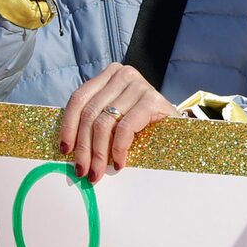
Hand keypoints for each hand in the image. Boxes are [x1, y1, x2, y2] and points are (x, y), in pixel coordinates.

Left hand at [58, 64, 176, 180]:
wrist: (182, 127)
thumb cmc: (145, 124)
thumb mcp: (115, 116)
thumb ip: (94, 121)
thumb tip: (67, 148)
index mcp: (109, 75)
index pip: (79, 99)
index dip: (68, 126)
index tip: (65, 150)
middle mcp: (123, 74)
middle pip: (90, 113)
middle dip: (83, 147)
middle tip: (82, 170)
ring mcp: (138, 85)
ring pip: (103, 122)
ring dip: (98, 153)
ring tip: (98, 172)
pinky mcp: (152, 99)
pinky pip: (124, 128)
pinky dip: (118, 149)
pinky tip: (119, 163)